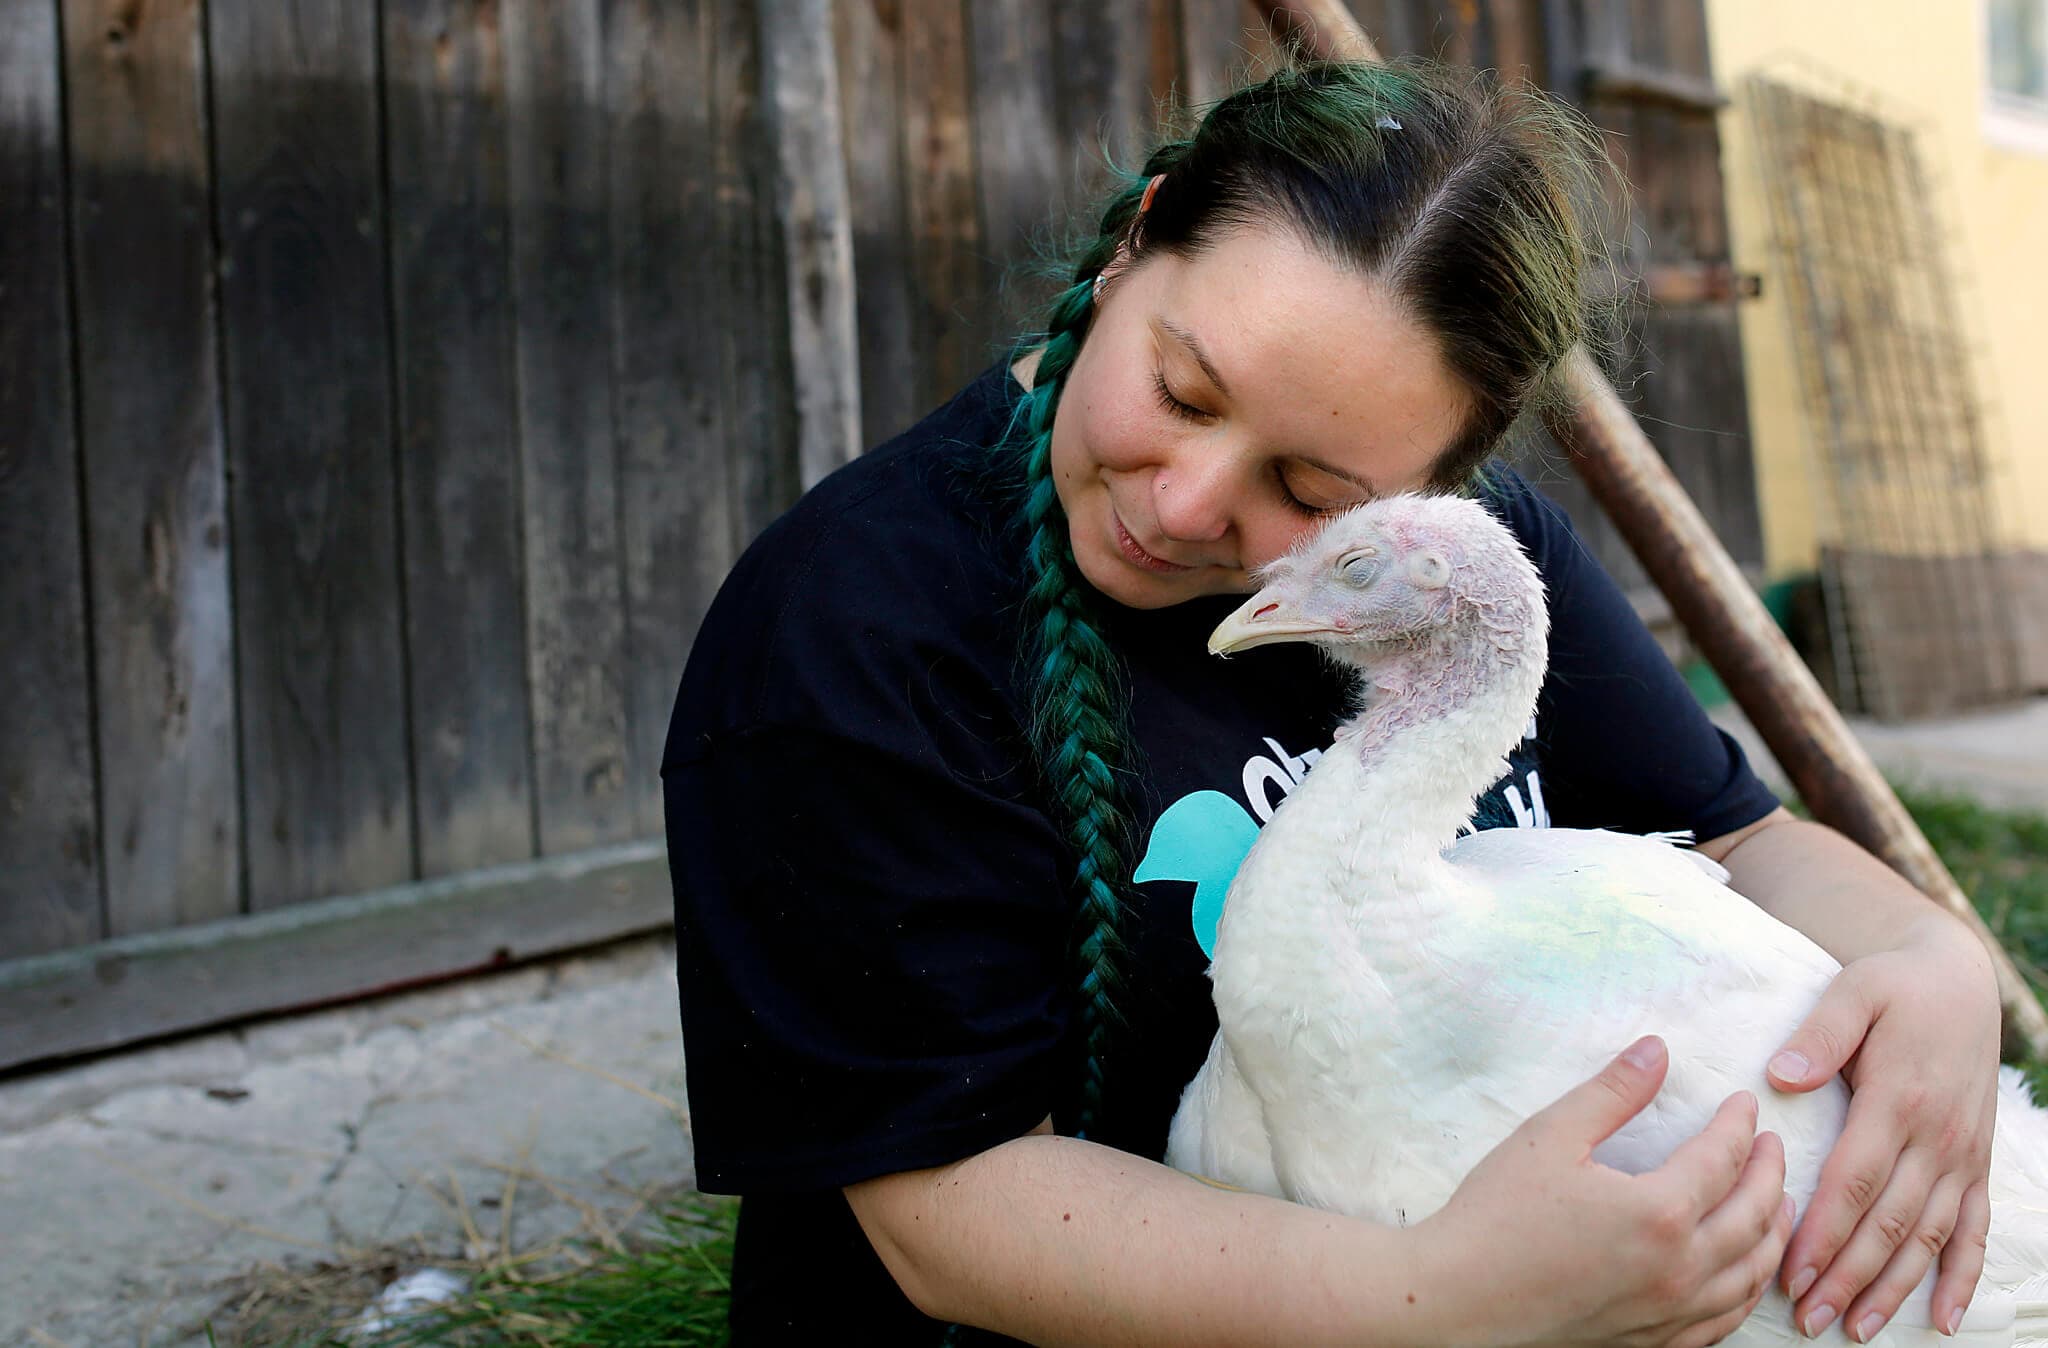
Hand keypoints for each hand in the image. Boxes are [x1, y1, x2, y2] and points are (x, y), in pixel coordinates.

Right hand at [1422, 1036, 1793, 1347]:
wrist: (1458, 1303)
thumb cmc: (1496, 1218)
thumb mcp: (1549, 1137)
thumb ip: (1611, 1093)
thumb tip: (1657, 1051)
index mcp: (1659, 1212)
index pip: (1723, 1158)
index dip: (1739, 1125)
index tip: (1744, 1104)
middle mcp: (1679, 1268)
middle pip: (1754, 1215)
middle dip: (1770, 1174)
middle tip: (1771, 1145)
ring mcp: (1670, 1314)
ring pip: (1751, 1274)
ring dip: (1773, 1234)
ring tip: (1778, 1206)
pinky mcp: (1653, 1343)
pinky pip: (1725, 1321)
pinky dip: (1748, 1290)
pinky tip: (1742, 1274)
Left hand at [1767, 915, 1999, 1341]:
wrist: (1958, 981)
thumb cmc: (1894, 987)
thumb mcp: (1854, 991)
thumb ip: (1819, 1034)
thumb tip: (1781, 1076)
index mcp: (1899, 1100)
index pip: (1854, 1181)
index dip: (1823, 1231)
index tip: (1790, 1272)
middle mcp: (1938, 1138)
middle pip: (1888, 1223)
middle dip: (1847, 1275)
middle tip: (1808, 1318)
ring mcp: (1963, 1156)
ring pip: (1929, 1237)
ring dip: (1894, 1288)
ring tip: (1857, 1328)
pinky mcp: (1977, 1164)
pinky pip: (1975, 1230)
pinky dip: (1962, 1276)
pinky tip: (1945, 1319)